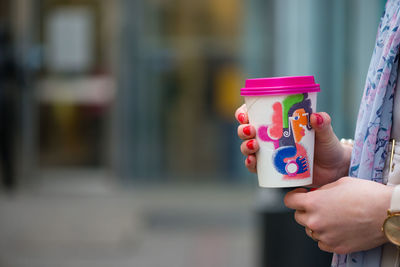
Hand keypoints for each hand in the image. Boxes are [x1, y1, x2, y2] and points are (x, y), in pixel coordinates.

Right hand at [235, 104, 350, 185]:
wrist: (333, 170)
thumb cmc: (327, 146)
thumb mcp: (326, 133)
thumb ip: (323, 124)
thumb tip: (316, 117)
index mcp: (277, 122)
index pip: (254, 113)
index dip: (244, 112)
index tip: (245, 114)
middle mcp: (269, 137)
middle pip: (246, 130)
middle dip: (243, 130)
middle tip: (251, 130)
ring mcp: (268, 153)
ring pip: (247, 148)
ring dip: (245, 146)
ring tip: (253, 146)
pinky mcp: (271, 169)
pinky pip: (255, 167)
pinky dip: (251, 164)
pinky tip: (252, 162)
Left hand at [284, 177, 392, 253]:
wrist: (387, 213)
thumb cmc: (368, 196)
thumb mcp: (339, 183)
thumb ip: (322, 191)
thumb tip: (315, 194)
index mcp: (314, 203)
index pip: (289, 202)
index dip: (293, 197)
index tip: (299, 196)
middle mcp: (316, 221)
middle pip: (298, 217)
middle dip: (306, 210)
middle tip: (318, 206)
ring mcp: (326, 236)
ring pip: (310, 230)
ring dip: (316, 224)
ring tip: (332, 217)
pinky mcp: (337, 247)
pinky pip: (322, 243)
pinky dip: (326, 236)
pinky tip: (336, 228)